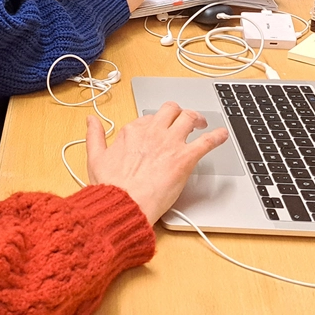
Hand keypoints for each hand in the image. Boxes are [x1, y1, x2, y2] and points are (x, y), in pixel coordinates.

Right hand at [85, 102, 227, 224]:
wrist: (124, 204)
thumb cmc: (110, 186)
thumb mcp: (95, 157)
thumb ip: (94, 136)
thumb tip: (91, 120)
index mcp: (133, 131)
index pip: (149, 118)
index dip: (155, 124)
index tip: (157, 131)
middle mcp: (153, 132)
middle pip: (171, 110)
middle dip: (179, 112)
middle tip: (185, 120)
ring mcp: (170, 143)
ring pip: (189, 118)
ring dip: (198, 119)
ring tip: (202, 124)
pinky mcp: (184, 159)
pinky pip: (206, 142)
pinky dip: (217, 137)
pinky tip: (223, 135)